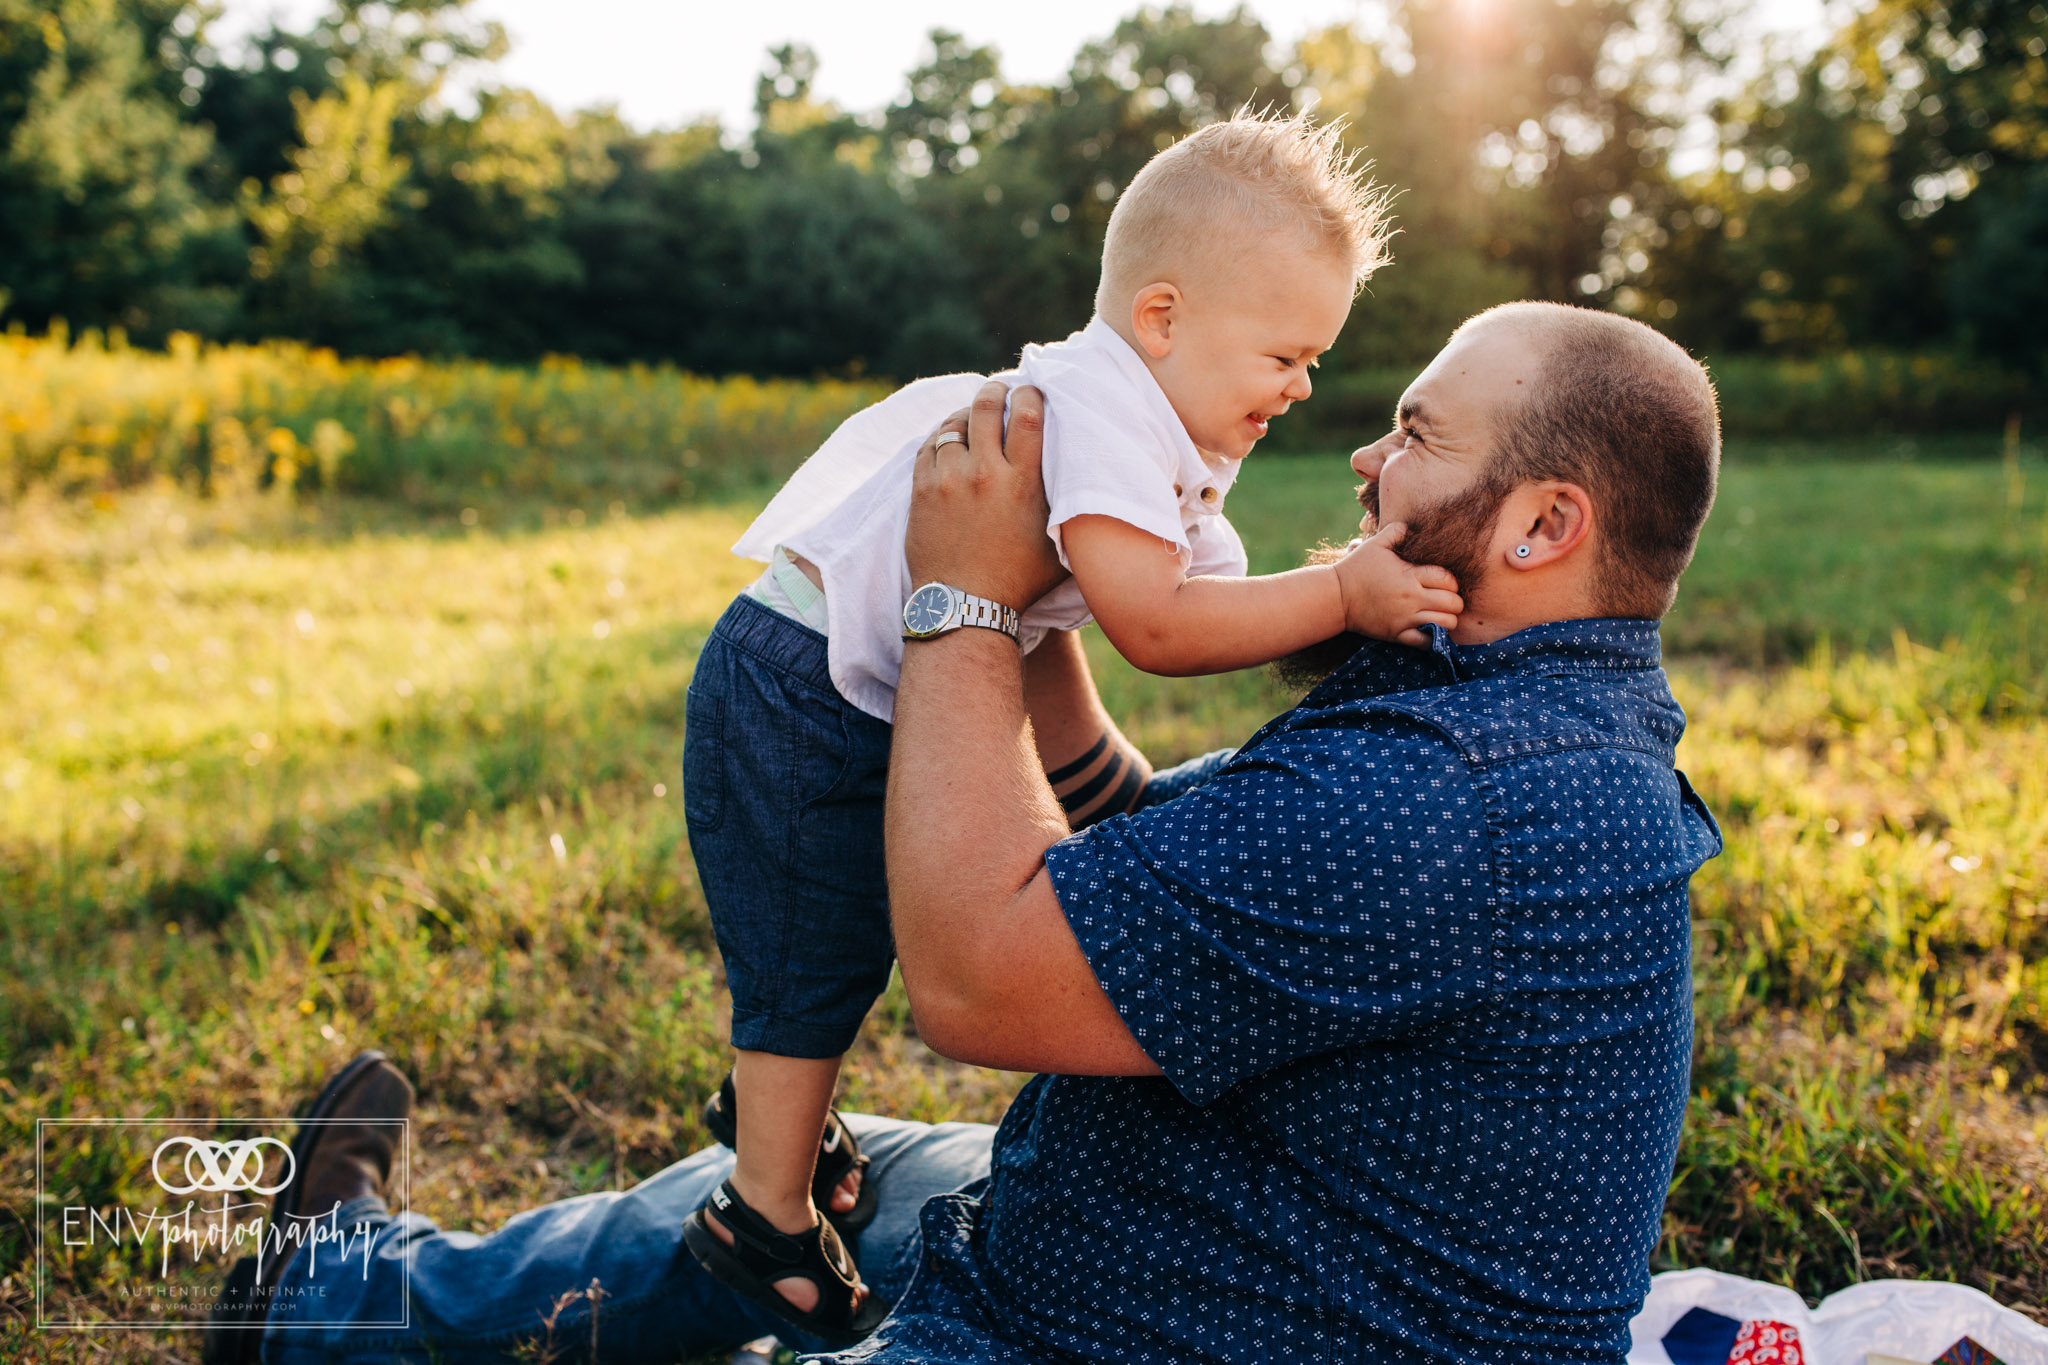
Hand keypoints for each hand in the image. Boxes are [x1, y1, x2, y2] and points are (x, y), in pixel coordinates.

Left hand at [907, 379, 1067, 611]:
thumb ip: (1071, 513)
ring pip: (954, 423)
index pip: (1027, 415)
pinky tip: (950, 438)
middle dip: (995, 390)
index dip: (1030, 394)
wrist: (964, 608)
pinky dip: (941, 435)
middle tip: (1000, 390)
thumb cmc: (1019, 581)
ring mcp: (948, 480)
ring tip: (973, 414)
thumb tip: (1096, 493)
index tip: (1032, 391)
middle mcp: (984, 473)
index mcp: (1022, 482)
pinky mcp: (921, 490)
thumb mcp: (1059, 546)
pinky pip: (928, 446)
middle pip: (987, 406)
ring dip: (966, 413)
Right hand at [1334, 523, 1461, 647]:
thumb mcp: (1375, 544)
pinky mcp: (1396, 634)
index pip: (1448, 579)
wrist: (1335, 598)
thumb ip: (1396, 532)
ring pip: (1445, 624)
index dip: (1453, 582)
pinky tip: (1430, 631)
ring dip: (1448, 620)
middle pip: (1453, 603)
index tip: (1445, 583)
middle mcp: (1411, 598)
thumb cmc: (1356, 568)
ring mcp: (1404, 619)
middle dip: (1455, 602)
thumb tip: (1410, 526)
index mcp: (1409, 576)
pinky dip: (1433, 639)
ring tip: (1441, 616)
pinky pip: (1425, 643)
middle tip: (1448, 600)